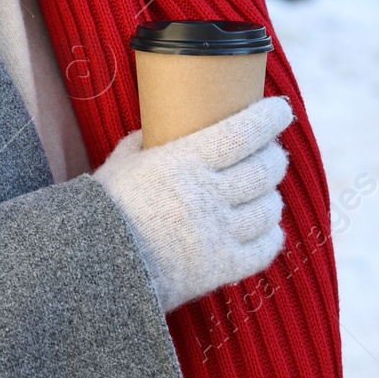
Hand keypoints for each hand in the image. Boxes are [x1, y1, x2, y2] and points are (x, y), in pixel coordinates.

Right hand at [91, 95, 293, 311]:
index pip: (242, 133)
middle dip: (274, 156)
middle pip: (263, 169)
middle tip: (272, 152)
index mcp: (184, 162)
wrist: (97, 264)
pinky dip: (272, 235)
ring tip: (265, 190)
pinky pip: (265, 249)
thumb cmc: (106, 207)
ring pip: (268, 208)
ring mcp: (219, 233)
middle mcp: (208, 195)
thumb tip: (164, 126)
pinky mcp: (222, 267)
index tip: (281, 109)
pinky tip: (266, 227)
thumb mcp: (123, 161)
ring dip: (272, 195)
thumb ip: (148, 141)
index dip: (268, 119)